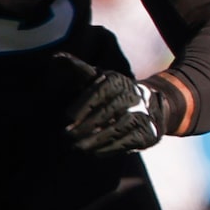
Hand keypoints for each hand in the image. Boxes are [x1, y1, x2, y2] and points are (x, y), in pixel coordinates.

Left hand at [55, 52, 184, 153]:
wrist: (151, 107)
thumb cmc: (113, 93)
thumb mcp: (98, 78)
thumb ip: (79, 70)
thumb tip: (57, 58)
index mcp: (118, 81)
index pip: (99, 93)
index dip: (82, 106)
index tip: (67, 119)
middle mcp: (132, 96)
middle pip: (107, 112)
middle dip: (85, 125)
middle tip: (68, 136)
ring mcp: (142, 115)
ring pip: (116, 129)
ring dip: (95, 140)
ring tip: (78, 147)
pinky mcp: (148, 133)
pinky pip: (127, 142)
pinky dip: (109, 148)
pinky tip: (94, 152)